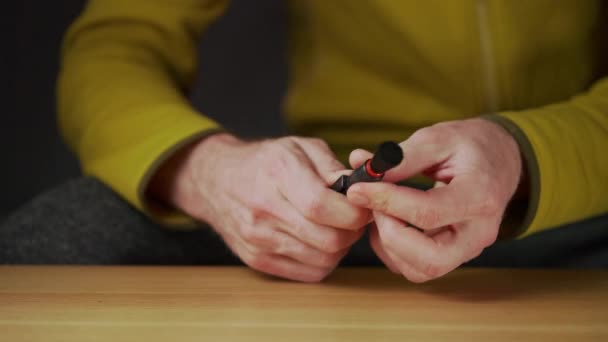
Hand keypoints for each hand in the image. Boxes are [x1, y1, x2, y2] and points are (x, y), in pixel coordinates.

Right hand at [150, 134, 370, 281]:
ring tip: (334, 227)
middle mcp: (265, 208)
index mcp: (278, 172)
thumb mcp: (300, 146)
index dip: (354, 211)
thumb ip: (333, 167)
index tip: (362, 205)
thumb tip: (361, 190)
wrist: (216, 181)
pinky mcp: (257, 259)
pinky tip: (317, 240)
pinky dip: (322, 260)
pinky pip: (308, 273)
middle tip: (351, 217)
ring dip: (339, 247)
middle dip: (352, 231)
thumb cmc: (265, 161)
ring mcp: (258, 238)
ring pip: (323, 260)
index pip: (322, 205)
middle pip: (329, 239)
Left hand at [346, 118, 522, 281]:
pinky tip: (388, 220)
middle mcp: (478, 233)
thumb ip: (401, 157)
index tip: (356, 189)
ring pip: (419, 270)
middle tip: (372, 204)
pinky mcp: (453, 256)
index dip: (386, 201)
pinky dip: (392, 249)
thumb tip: (362, 168)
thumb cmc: (470, 146)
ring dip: (387, 244)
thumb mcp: (438, 138)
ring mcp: (467, 250)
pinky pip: (415, 268)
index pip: (427, 213)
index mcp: (480, 197)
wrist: (500, 161)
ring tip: (379, 209)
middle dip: (389, 234)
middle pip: (429, 259)